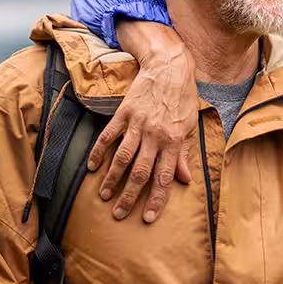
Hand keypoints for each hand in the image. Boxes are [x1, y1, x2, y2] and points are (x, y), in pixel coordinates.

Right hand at [88, 20, 197, 222]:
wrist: (169, 65)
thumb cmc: (183, 97)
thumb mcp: (190, 125)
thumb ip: (184, 154)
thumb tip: (184, 180)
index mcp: (175, 141)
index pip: (164, 177)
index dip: (156, 200)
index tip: (146, 218)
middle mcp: (156, 136)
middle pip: (140, 173)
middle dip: (129, 197)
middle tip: (119, 214)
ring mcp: (138, 124)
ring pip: (122, 158)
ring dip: (112, 179)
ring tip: (103, 195)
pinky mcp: (124, 113)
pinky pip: (108, 136)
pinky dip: (99, 152)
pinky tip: (91, 166)